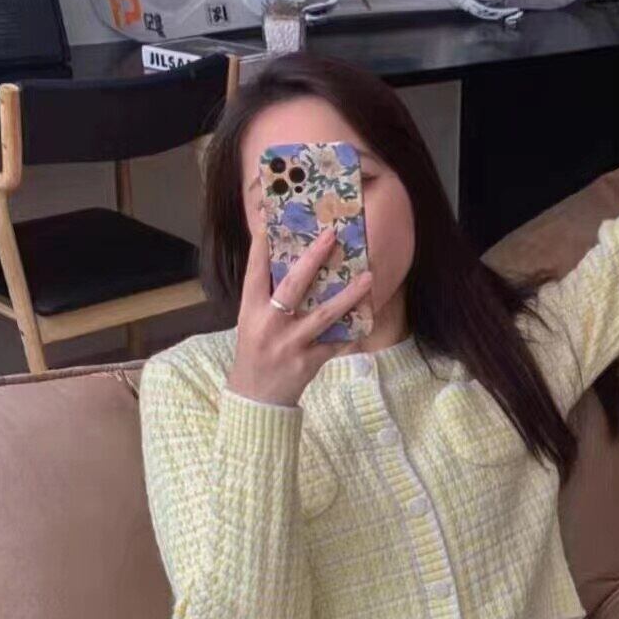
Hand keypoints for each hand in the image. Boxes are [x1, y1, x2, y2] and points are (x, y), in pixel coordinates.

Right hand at [226, 221, 373, 406]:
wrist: (256, 398)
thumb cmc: (255, 352)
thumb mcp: (251, 321)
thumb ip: (267, 296)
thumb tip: (295, 264)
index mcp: (251, 310)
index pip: (255, 271)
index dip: (261, 245)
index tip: (270, 219)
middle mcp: (270, 324)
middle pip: (293, 286)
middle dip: (312, 258)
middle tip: (331, 236)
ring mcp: (291, 344)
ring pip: (323, 315)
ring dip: (348, 295)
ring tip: (368, 277)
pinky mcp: (308, 362)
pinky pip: (335, 343)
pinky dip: (351, 331)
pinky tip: (367, 316)